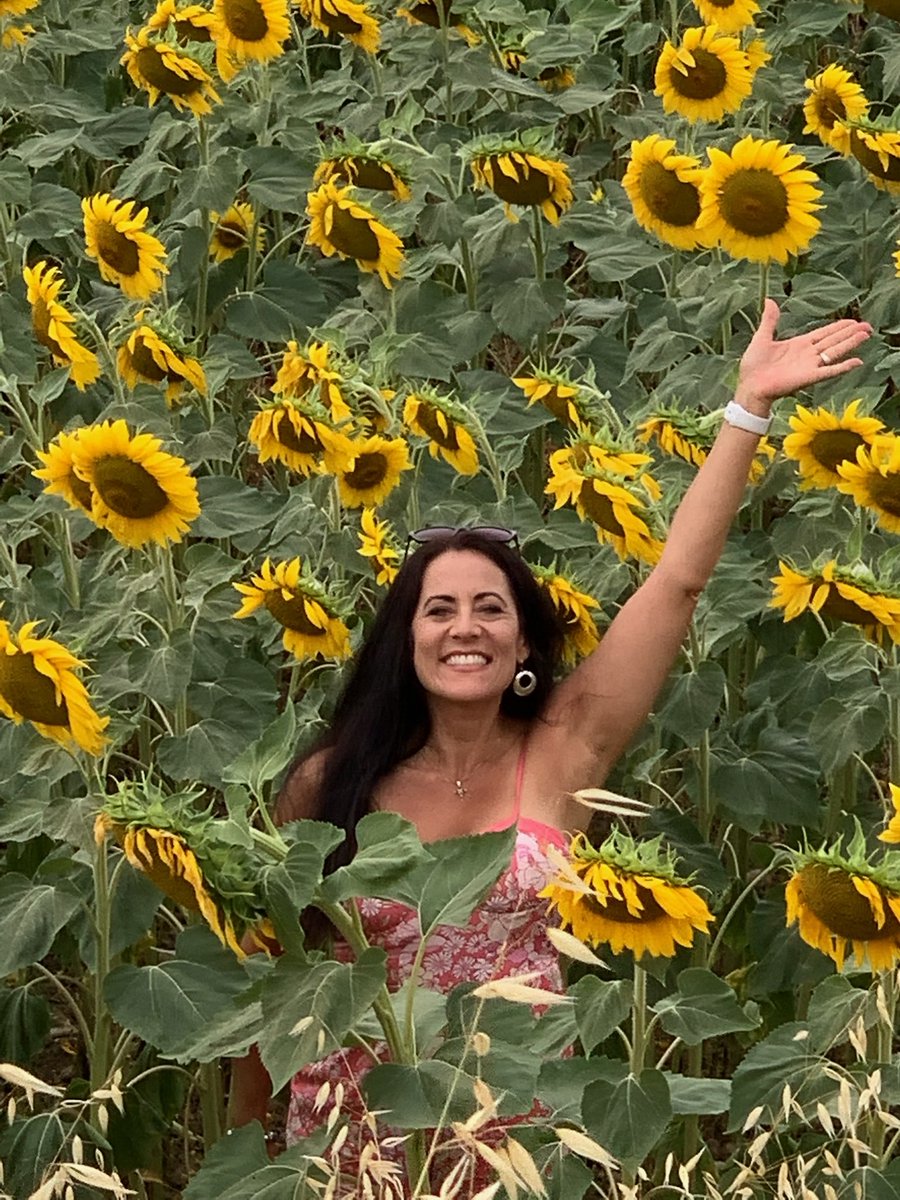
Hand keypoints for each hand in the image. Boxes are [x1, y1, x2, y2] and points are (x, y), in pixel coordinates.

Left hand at [735, 298, 871, 412]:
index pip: (824, 333)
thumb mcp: (762, 337)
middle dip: (850, 333)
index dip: (838, 327)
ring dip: (851, 343)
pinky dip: (843, 367)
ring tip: (866, 335)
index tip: (852, 321)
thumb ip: (769, 320)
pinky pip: (830, 371)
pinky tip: (857, 361)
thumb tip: (769, 300)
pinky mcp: (809, 377)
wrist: (750, 386)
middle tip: (867, 326)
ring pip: (835, 352)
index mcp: (799, 344)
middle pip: (834, 341)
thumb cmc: (753, 366)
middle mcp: (808, 354)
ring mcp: (810, 366)